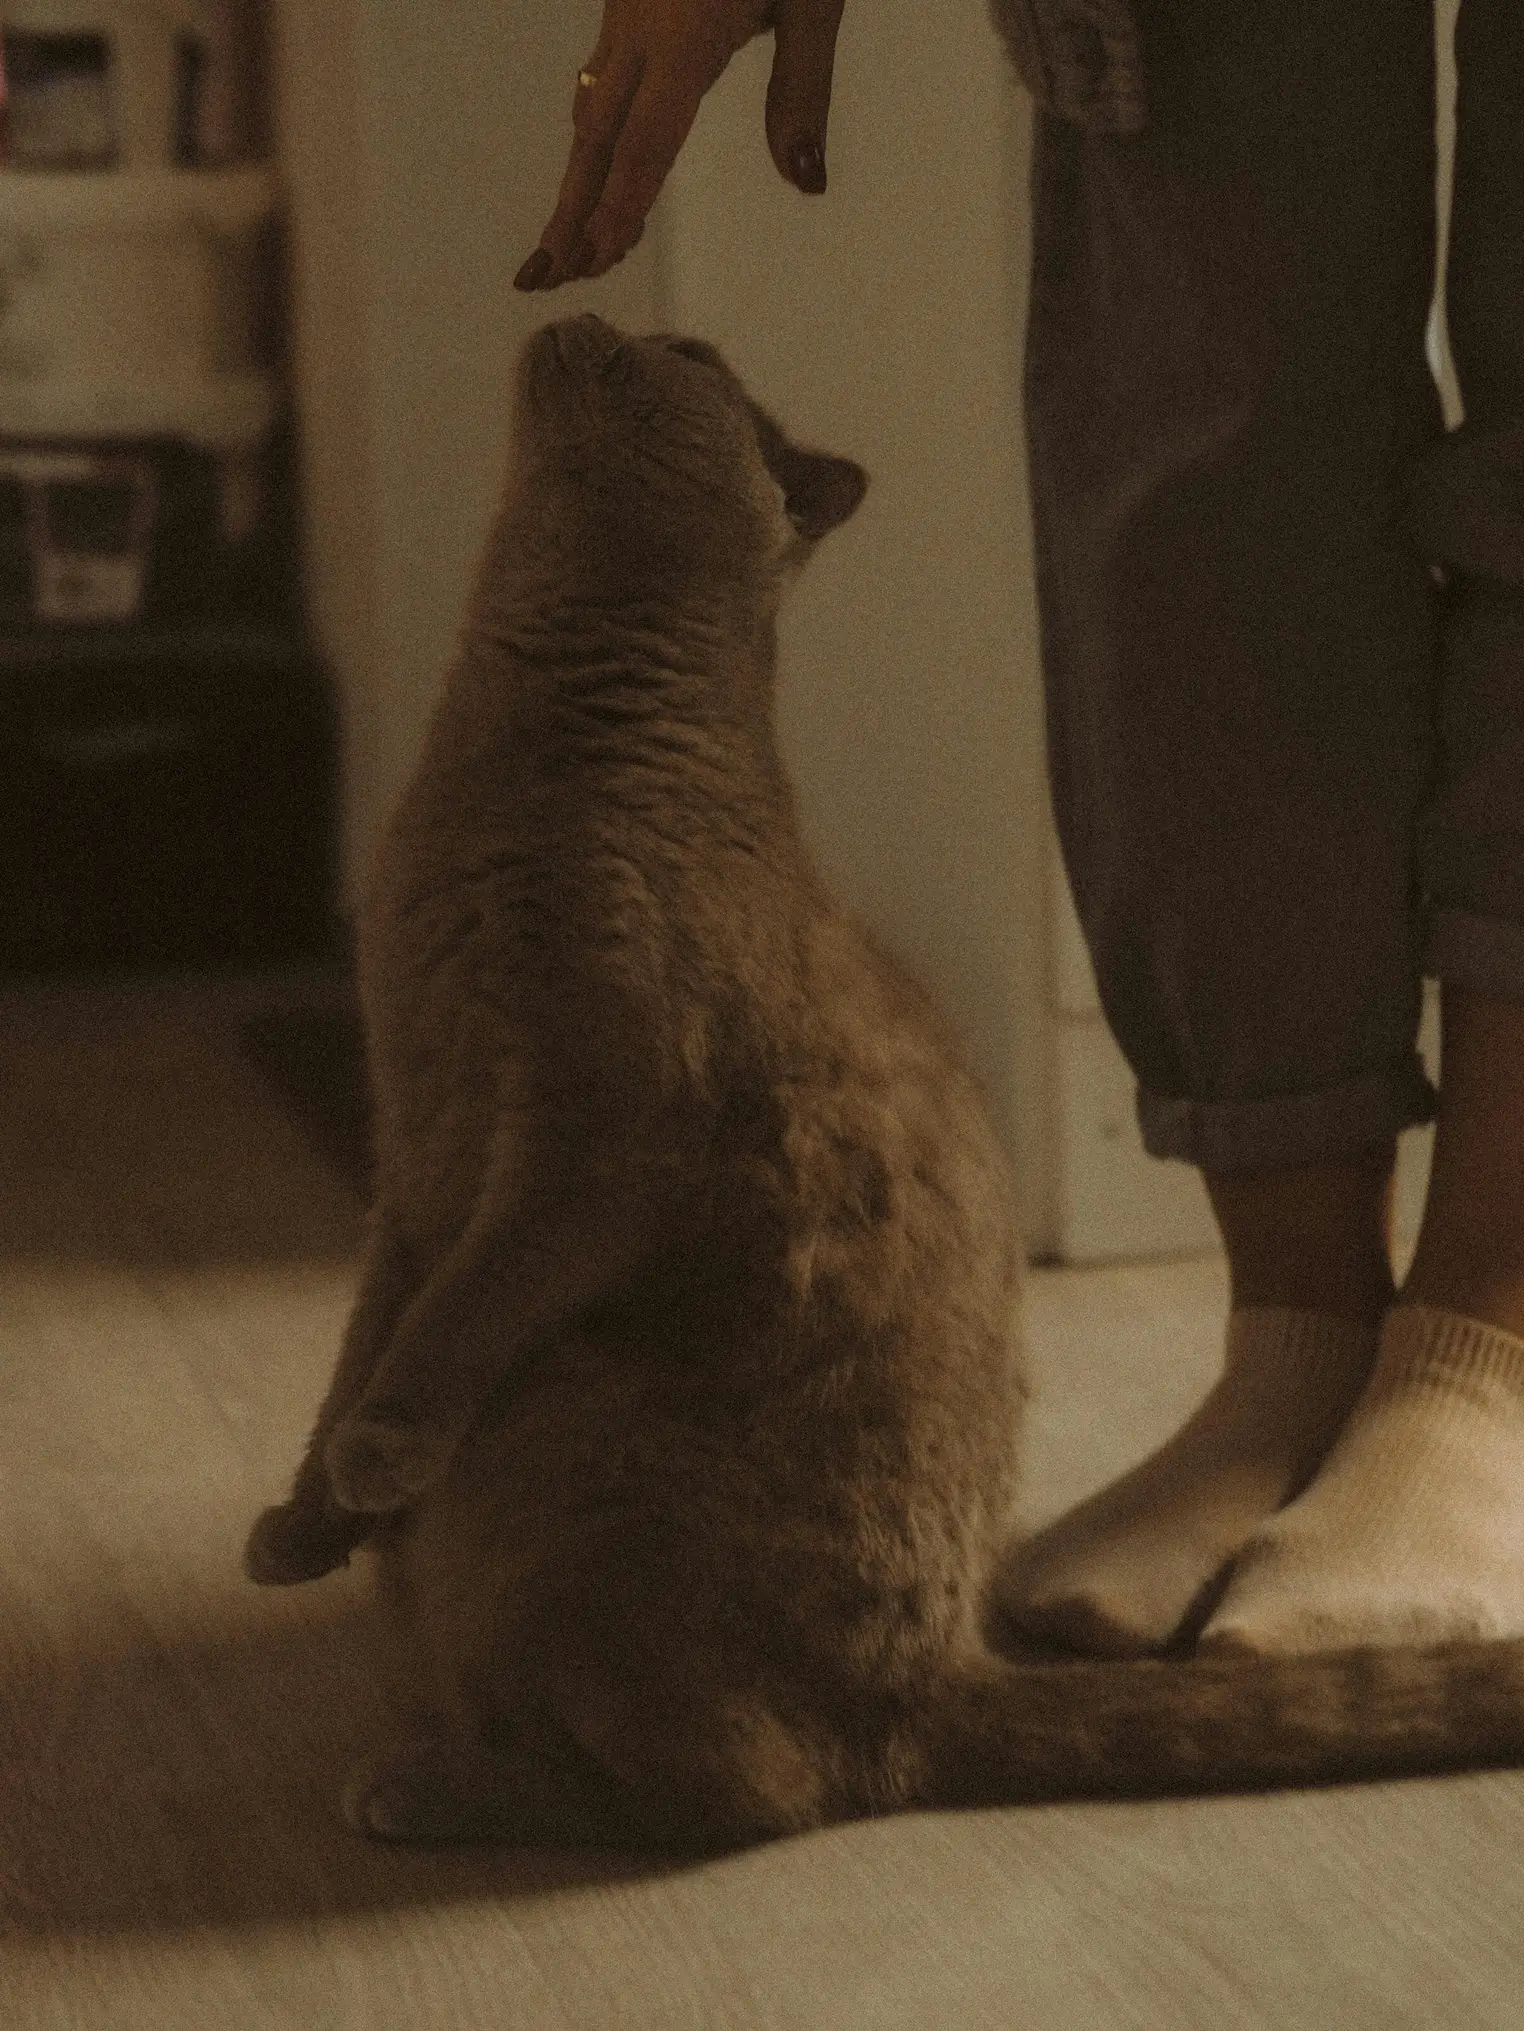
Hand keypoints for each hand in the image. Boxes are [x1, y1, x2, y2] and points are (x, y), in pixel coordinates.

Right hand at [515, 0, 846, 291]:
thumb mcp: (817, 3)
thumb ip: (803, 94)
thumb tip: (806, 182)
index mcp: (687, 35)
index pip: (647, 144)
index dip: (622, 207)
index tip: (598, 261)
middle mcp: (641, 27)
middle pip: (595, 141)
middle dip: (570, 214)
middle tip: (542, 278)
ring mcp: (625, 11)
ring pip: (589, 112)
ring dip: (576, 182)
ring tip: (564, 247)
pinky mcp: (626, 0)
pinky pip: (598, 80)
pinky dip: (593, 137)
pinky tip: (595, 167)